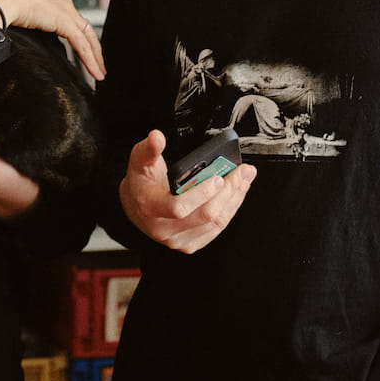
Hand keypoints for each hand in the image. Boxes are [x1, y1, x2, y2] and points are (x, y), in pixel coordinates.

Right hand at [0, 0, 105, 81]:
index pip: (73, 20)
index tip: (82, 52)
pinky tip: (94, 72)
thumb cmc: (0, 2)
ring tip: (99, 74)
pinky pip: (82, 45)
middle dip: (94, 49)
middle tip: (98, 66)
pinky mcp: (65, 22)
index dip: (80, 37)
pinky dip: (90, 60)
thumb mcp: (18, 10)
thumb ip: (26, 20)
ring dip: (95, 58)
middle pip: (85, 29)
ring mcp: (66, 11)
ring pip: (88, 38)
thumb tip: (17, 30)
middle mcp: (63, 2)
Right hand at [119, 130, 254, 253]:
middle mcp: (164, 229)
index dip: (201, 194)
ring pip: (215, 223)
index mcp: (150, 208)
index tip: (217, 178)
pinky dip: (230, 209)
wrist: (135, 205)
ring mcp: (178, 240)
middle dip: (228, 191)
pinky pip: (216, 228)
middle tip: (242, 172)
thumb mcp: (140, 160)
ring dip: (234, 199)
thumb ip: (149, 148)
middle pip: (205, 215)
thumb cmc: (140, 181)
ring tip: (244, 179)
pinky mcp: (190, 244)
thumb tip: (157, 137)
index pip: (179, 208)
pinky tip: (236, 193)